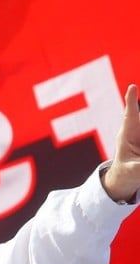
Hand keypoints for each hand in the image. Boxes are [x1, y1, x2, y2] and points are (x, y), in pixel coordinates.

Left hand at [102, 84, 139, 202]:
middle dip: (136, 107)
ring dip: (139, 125)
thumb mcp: (131, 172)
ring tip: (136, 149)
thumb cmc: (125, 171)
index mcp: (127, 134)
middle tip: (133, 102)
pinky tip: (138, 150)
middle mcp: (138, 130)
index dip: (131, 101)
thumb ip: (139, 167)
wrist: (127, 176)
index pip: (130, 115)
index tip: (132, 87)